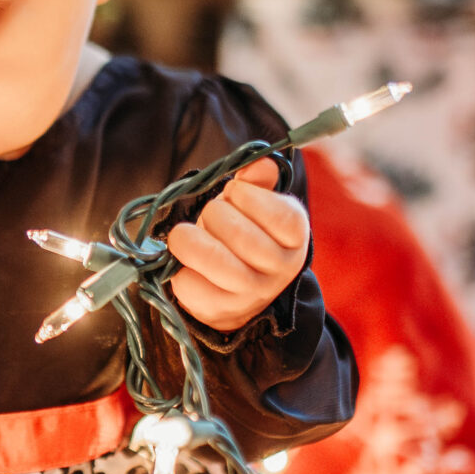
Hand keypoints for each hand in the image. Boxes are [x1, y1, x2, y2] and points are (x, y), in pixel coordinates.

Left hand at [166, 157, 308, 334]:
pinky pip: (192, 286)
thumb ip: (258, 181)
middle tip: (209, 214)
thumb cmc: (245, 234)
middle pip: (241, 235)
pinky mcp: (222, 310)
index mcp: (294, 236)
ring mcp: (253, 293)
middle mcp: (280, 268)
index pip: (280, 214)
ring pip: (217, 262)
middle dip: (215, 214)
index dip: (248, 196)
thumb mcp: (257, 205)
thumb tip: (259, 163)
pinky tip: (185, 264)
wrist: (238, 291)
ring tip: (185, 235)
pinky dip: (180, 270)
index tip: (234, 193)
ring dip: (191, 240)